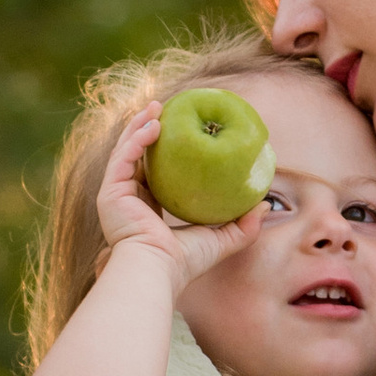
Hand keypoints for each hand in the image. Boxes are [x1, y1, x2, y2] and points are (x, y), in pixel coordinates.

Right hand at [95, 109, 262, 289]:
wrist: (158, 270)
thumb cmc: (186, 261)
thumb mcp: (222, 240)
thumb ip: (243, 225)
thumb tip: (265, 205)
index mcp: (147, 208)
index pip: (154, 171)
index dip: (165, 149)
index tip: (183, 128)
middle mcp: (129, 199)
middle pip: (136, 155)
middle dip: (148, 128)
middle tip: (167, 108)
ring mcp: (116, 195)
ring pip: (126, 150)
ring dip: (140, 124)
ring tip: (159, 106)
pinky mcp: (110, 192)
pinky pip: (122, 157)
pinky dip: (136, 138)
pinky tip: (154, 123)